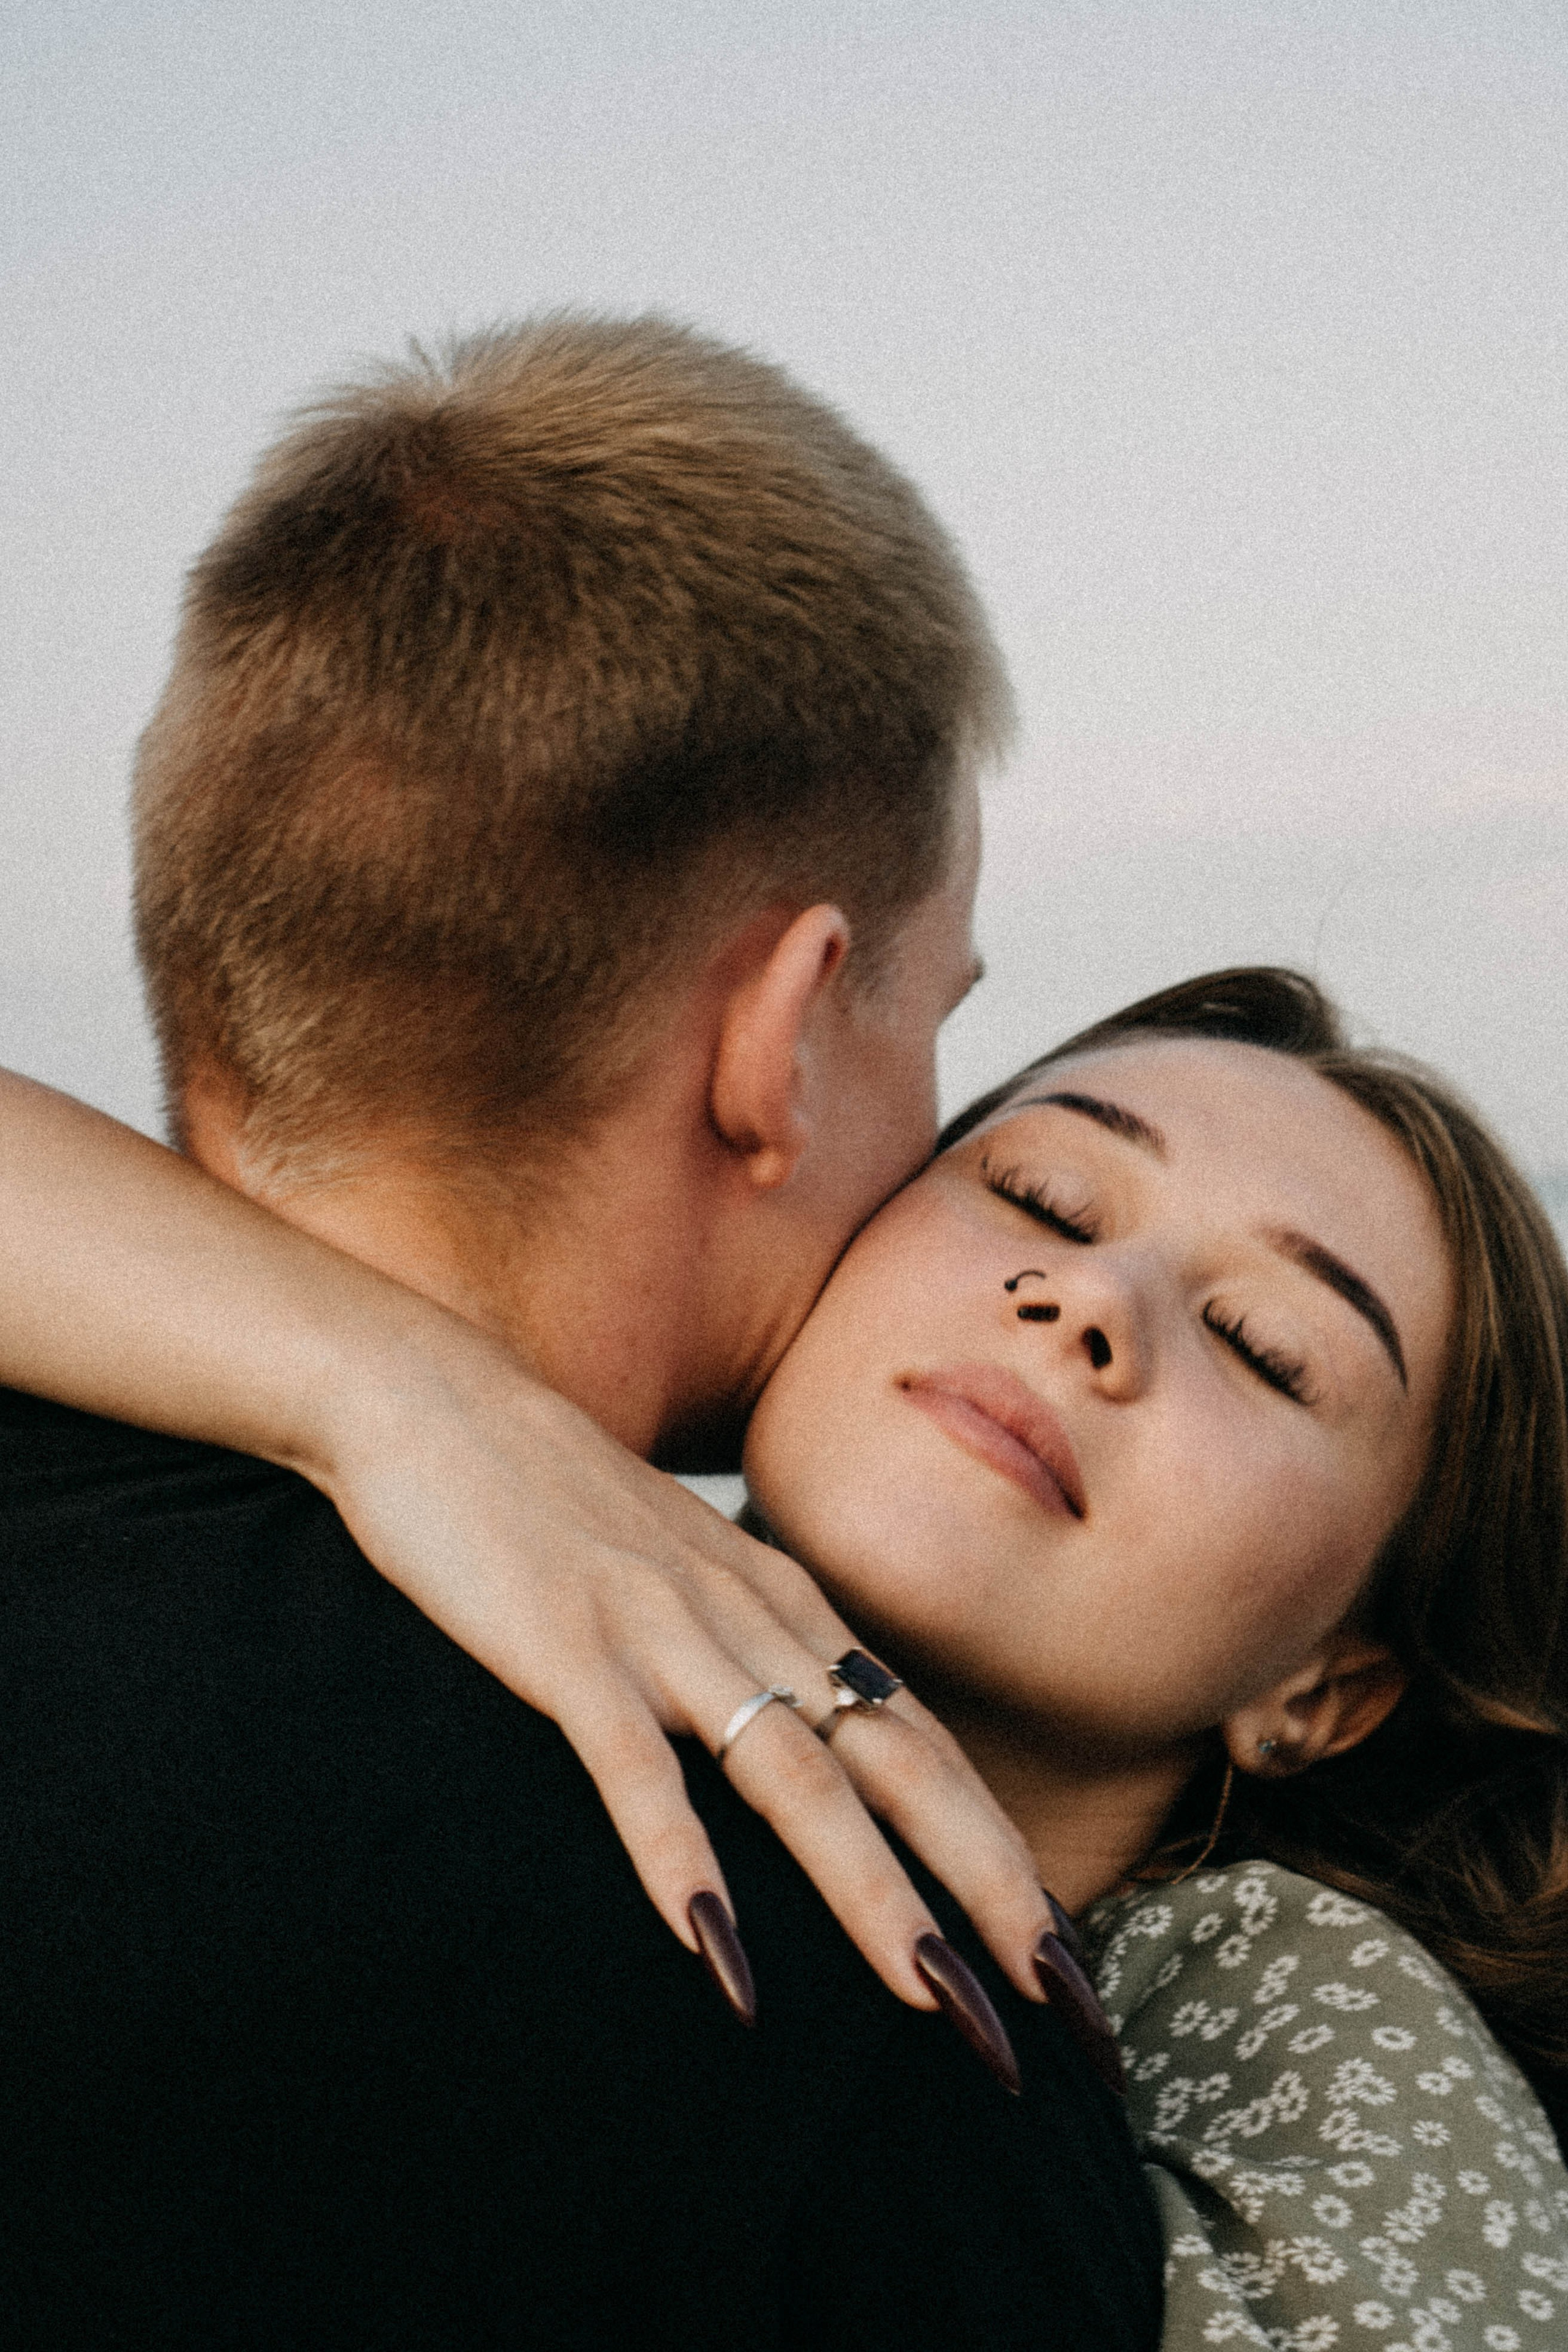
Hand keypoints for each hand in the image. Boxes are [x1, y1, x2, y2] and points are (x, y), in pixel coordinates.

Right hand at [313, 1325, 1056, 2012]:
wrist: (437, 1400)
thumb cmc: (558, 1502)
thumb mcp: (684, 1575)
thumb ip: (749, 1651)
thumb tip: (811, 1744)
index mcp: (786, 1607)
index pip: (923, 1743)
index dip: (1001, 1850)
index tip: (1065, 1956)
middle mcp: (751, 1619)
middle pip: (898, 1767)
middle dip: (987, 1888)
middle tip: (1059, 2003)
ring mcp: (662, 1632)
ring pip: (794, 1778)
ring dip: (869, 1895)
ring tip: (933, 1998)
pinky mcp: (567, 1647)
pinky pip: (637, 1770)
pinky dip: (684, 1864)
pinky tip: (720, 1954)